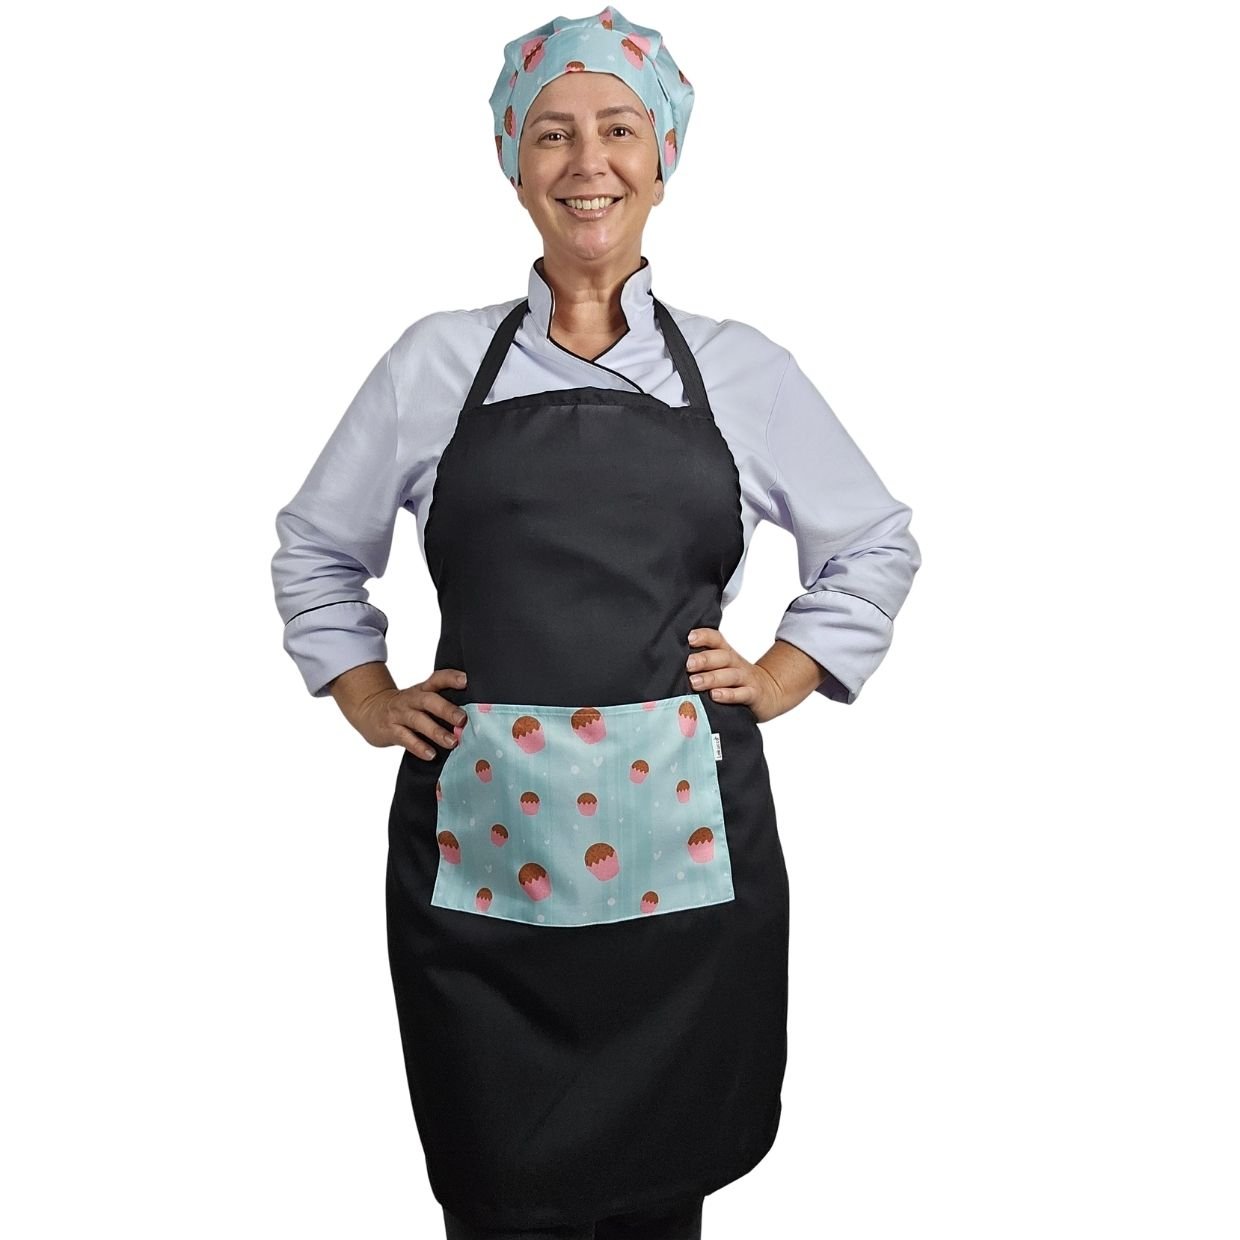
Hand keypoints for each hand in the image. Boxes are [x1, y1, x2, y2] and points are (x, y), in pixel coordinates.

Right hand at [351, 667, 470, 759]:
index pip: (438, 679)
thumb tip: (475, 716)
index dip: (452, 678)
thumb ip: (442, 703)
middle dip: (446, 710)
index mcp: (422, 690)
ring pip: (418, 721)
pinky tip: (431, 754)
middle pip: (429, 701)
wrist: (369, 710)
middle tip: (462, 720)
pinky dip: (419, 747)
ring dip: (436, 732)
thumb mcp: (421, 698)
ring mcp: (400, 714)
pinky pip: (405, 738)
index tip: (467, 680)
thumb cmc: (406, 707)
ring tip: (452, 742)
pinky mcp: (391, 730)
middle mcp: (411, 699)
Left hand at [685, 628, 782, 722]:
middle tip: (688, 664)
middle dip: (704, 659)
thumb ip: (702, 664)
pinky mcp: (754, 695)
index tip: (689, 637)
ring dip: (712, 678)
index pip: (716, 639)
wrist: (770, 692)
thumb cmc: (736, 681)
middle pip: (722, 657)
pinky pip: (742, 694)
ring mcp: (746, 679)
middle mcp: (736, 663)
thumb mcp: (722, 668)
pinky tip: (715, 696)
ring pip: (730, 675)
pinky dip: (729, 695)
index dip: (704, 636)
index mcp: (726, 654)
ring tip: (695, 682)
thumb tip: (671, 663)